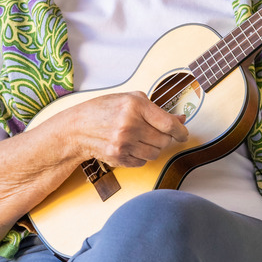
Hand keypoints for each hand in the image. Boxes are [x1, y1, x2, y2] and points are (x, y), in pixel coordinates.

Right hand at [63, 91, 188, 168]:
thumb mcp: (131, 99)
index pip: (168, 124)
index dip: (181, 131)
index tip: (183, 134)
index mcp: (135, 106)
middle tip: (155, 132)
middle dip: (164, 138)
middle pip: (164, 140)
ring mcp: (123, 143)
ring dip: (153, 147)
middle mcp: (129, 125)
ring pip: (155, 153)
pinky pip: (143, 162)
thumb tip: (181, 120)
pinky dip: (141, 155)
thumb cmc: (105, 110)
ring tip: (140, 138)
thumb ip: (157, 110)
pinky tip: (130, 145)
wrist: (78, 128)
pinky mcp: (118, 158)